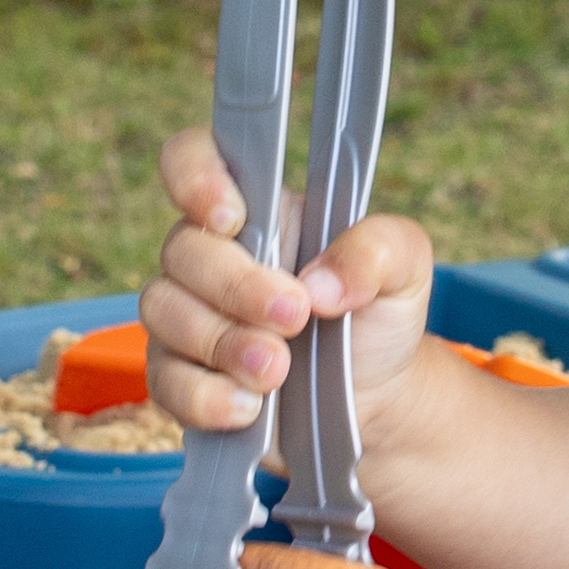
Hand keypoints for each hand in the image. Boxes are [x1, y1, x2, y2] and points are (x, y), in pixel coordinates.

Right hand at [140, 125, 438, 441]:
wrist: (376, 399)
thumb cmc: (379, 317)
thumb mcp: (406, 270)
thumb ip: (378, 251)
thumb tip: (319, 286)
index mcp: (258, 210)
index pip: (192, 159)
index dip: (194, 176)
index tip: (230, 217)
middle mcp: (211, 256)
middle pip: (182, 249)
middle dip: (236, 287)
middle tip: (295, 318)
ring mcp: (188, 315)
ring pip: (163, 312)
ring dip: (223, 343)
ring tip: (278, 370)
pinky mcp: (182, 377)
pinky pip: (164, 380)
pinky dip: (205, 396)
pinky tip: (249, 408)